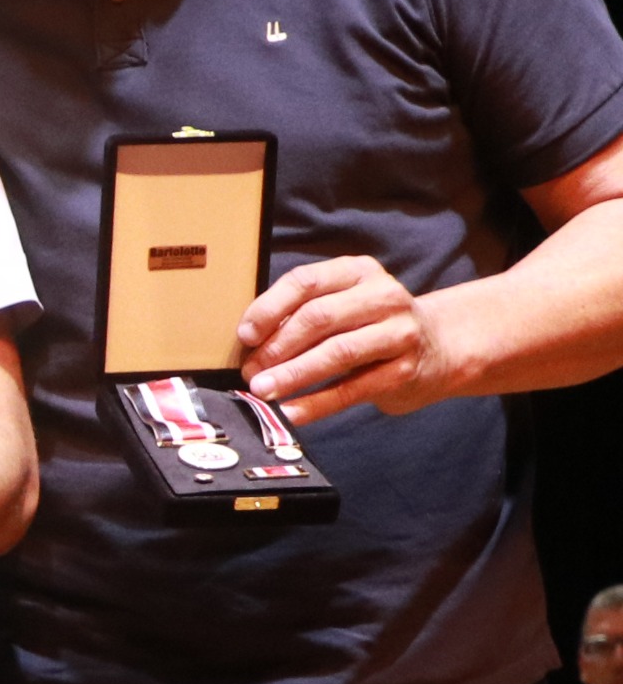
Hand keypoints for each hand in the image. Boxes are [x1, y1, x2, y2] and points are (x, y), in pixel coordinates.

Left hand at [239, 255, 465, 421]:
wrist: (437, 347)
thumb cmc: (368, 325)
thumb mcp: (340, 304)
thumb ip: (302, 312)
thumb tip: (249, 342)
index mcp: (357, 271)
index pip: (305, 282)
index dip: (269, 309)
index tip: (244, 335)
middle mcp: (383, 296)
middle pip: (319, 317)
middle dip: (277, 347)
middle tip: (250, 371)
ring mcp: (399, 332)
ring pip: (337, 352)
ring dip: (293, 374)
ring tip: (263, 391)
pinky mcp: (405, 369)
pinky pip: (353, 389)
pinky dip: (317, 403)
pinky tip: (291, 412)